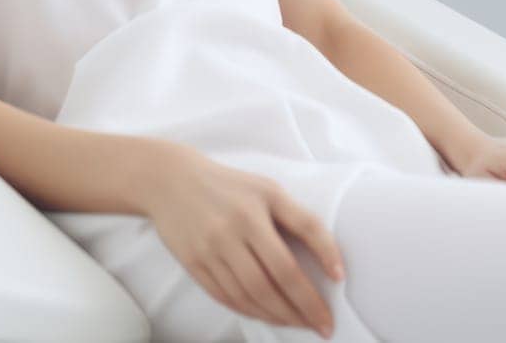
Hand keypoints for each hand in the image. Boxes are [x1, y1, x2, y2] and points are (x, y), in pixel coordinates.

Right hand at [140, 143, 345, 338]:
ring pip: (246, 297)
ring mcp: (207, 252)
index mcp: (251, 214)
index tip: (331, 305)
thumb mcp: (269, 191)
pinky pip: (224, 297)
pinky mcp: (192, 263)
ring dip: (276, 316)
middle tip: (321, 326)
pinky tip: (266, 314)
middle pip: (267, 287)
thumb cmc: (230, 185)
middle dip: (299, 312)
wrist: (170, 180)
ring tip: (298, 322)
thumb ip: (303, 222)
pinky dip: (249, 311)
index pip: (286, 265)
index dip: (310, 292)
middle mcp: (227, 235)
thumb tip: (335, 266)